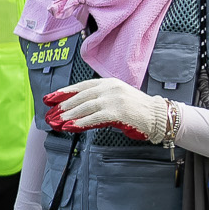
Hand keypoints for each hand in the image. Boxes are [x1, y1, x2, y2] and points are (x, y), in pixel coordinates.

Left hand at [44, 79, 170, 140]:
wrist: (158, 116)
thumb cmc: (138, 109)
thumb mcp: (117, 98)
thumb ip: (99, 99)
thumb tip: (77, 109)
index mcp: (109, 82)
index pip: (81, 85)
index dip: (64, 92)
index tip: (50, 97)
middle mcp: (109, 88)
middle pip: (80, 96)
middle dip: (63, 105)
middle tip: (50, 113)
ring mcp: (113, 99)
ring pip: (84, 107)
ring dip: (68, 115)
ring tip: (56, 121)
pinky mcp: (116, 112)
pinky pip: (93, 118)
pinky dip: (79, 123)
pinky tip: (70, 126)